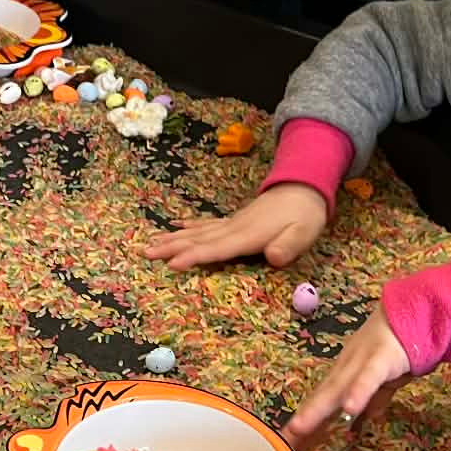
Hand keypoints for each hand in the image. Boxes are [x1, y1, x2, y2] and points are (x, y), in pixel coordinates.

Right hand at [144, 183, 328, 270]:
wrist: (303, 187)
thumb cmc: (305, 215)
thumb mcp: (304, 232)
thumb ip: (288, 246)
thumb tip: (273, 258)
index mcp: (248, 235)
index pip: (217, 248)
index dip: (195, 256)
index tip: (172, 264)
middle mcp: (234, 227)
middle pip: (198, 238)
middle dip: (171, 247)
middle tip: (145, 253)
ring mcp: (231, 222)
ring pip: (196, 231)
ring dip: (172, 238)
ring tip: (150, 244)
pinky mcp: (233, 220)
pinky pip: (205, 224)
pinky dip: (188, 226)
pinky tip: (174, 226)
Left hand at [284, 307, 412, 450]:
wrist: (414, 312)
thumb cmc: (396, 347)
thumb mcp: (382, 378)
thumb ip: (372, 398)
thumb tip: (361, 420)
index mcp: (346, 372)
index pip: (321, 399)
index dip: (306, 419)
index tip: (289, 440)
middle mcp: (346, 367)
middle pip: (321, 396)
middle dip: (302, 418)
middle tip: (285, 440)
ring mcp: (361, 360)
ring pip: (336, 387)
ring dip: (317, 408)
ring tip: (300, 427)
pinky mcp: (382, 358)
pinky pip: (369, 378)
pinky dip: (359, 392)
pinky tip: (349, 409)